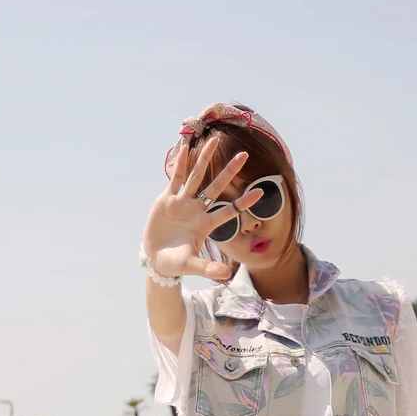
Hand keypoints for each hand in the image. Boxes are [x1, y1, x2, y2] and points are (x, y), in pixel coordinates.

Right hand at [142, 137, 263, 281]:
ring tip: (213, 140)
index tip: (260, 191)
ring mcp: (182, 202)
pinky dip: (180, 164)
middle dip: (229, 171)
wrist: (156, 258)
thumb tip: (227, 275)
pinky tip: (185, 148)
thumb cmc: (175, 263)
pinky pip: (175, 178)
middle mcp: (197, 210)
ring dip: (204, 159)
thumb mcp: (191, 266)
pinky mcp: (167, 199)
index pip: (229, 210)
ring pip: (195, 176)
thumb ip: (208, 269)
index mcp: (206, 224)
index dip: (244, 202)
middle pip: (216, 186)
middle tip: (244, 155)